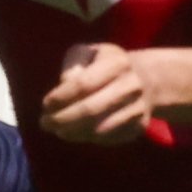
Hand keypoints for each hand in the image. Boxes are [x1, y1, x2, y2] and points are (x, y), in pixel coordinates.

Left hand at [36, 42, 156, 146]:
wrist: (146, 80)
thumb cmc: (106, 65)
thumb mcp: (89, 53)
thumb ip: (74, 63)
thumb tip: (65, 82)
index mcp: (118, 63)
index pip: (83, 84)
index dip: (61, 97)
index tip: (45, 104)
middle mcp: (132, 86)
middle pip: (90, 109)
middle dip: (62, 119)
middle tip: (45, 123)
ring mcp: (138, 108)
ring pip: (99, 128)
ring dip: (73, 132)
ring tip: (57, 130)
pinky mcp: (138, 127)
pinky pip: (108, 138)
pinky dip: (87, 138)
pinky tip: (75, 133)